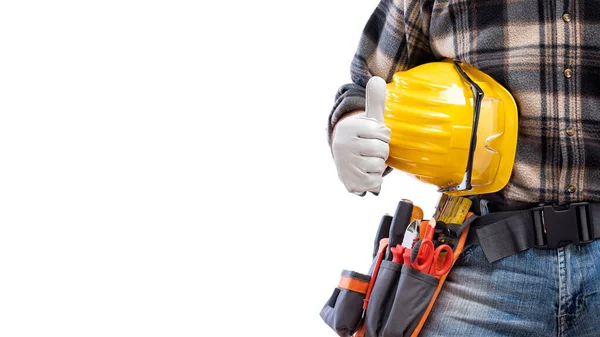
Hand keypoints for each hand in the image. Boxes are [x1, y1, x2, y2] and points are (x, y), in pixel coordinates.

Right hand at [331, 76, 390, 194]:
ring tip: (367, 163)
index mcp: (350, 127)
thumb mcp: (368, 120)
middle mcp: (344, 144)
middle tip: (370, 152)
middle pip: (382, 150)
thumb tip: (377, 79)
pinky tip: (365, 175)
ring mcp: (346, 164)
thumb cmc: (362, 139)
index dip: (383, 137)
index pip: (383, 133)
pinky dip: (375, 181)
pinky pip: (376, 182)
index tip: (373, 137)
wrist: (344, 163)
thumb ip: (375, 101)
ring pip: (379, 166)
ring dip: (378, 167)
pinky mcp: (350, 183)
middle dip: (381, 153)